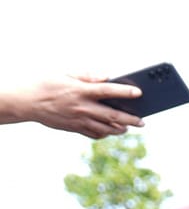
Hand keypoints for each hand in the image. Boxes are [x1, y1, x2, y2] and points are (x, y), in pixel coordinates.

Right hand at [8, 75, 143, 138]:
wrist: (26, 102)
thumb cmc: (46, 84)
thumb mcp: (64, 75)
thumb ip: (87, 76)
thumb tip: (106, 78)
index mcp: (80, 91)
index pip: (107, 91)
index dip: (124, 92)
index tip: (139, 93)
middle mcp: (81, 107)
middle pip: (112, 115)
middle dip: (130, 119)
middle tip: (142, 121)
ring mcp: (78, 120)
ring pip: (106, 128)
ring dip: (120, 129)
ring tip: (129, 127)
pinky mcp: (74, 128)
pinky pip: (94, 134)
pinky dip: (105, 134)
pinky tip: (110, 131)